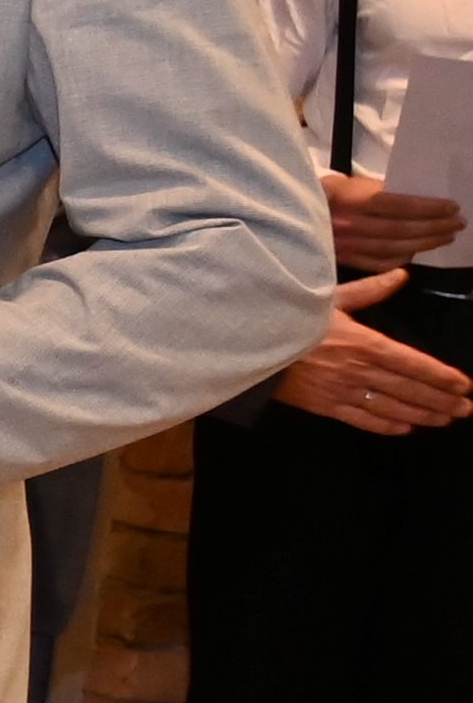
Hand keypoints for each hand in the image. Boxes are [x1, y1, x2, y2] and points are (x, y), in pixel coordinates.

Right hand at [283, 266, 472, 434]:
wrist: (250, 345)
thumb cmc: (291, 318)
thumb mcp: (331, 299)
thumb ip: (370, 291)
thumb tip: (402, 275)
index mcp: (366, 344)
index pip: (414, 363)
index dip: (441, 376)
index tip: (464, 385)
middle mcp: (360, 371)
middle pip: (410, 389)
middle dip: (441, 400)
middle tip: (465, 409)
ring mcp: (343, 392)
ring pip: (392, 408)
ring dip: (423, 415)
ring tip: (446, 419)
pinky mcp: (325, 407)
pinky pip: (363, 420)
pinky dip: (387, 425)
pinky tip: (406, 428)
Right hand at [326, 167, 464, 275]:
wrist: (289, 213)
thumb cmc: (328, 193)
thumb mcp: (353, 183)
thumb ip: (382, 192)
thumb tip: (419, 202)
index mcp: (353, 200)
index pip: (400, 206)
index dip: (430, 208)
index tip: (453, 207)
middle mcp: (349, 225)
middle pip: (401, 230)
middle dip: (435, 227)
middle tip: (458, 224)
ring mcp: (345, 246)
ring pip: (394, 248)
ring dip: (425, 243)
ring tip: (446, 237)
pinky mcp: (343, 259)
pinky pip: (378, 263)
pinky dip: (401, 259)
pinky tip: (416, 253)